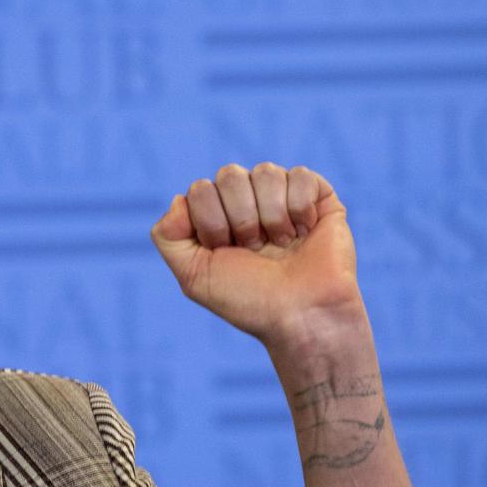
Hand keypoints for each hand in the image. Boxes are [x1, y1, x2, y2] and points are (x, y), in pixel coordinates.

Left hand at [150, 163, 366, 351]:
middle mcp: (247, 201)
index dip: (211, 222)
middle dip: (241, 218)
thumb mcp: (193, 275)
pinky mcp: (318, 196)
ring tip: (280, 244)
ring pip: (265, 171)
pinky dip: (300, 208)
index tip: (226, 251)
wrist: (301, 315)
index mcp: (216, 215)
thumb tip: (179, 199)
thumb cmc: (248, 299)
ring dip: (271, 216)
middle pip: (230, 175)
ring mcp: (281, 196)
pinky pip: (301, 176)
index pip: (201, 189)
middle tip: (254, 248)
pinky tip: (303, 231)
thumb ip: (167, 236)